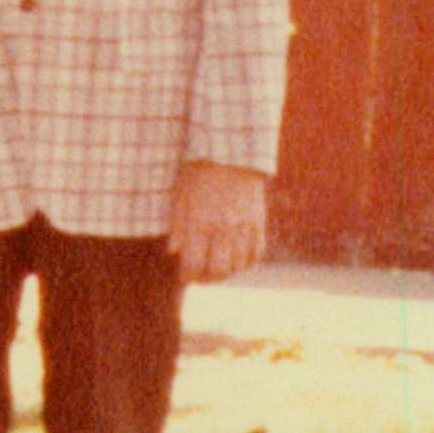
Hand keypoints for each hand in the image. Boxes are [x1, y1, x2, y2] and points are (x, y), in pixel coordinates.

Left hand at [168, 160, 268, 281]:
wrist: (231, 154)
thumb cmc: (198, 173)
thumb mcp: (179, 196)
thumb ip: (177, 227)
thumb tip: (174, 252)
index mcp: (199, 224)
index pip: (193, 266)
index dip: (188, 277)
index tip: (185, 277)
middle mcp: (223, 230)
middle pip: (218, 271)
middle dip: (207, 279)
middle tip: (201, 276)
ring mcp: (244, 228)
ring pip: (238, 266)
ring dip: (226, 272)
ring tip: (216, 267)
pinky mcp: (259, 223)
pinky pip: (256, 254)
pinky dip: (245, 261)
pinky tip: (236, 258)